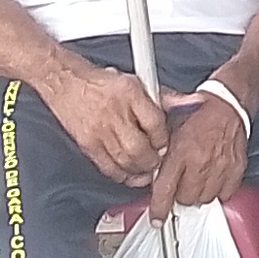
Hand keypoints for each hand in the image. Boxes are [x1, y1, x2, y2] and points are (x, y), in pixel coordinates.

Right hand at [47, 63, 168, 182]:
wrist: (66, 83)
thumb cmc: (102, 84)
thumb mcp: (136, 82)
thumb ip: (165, 96)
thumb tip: (192, 102)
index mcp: (129, 93)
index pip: (155, 123)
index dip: (163, 138)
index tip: (165, 142)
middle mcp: (114, 112)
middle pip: (140, 148)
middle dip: (153, 159)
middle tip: (158, 160)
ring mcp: (99, 131)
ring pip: (125, 161)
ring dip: (140, 170)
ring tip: (146, 168)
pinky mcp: (88, 144)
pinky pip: (108, 167)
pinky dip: (122, 174)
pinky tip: (129, 173)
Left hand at [149, 92, 244, 209]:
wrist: (227, 105)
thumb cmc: (198, 114)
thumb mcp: (169, 129)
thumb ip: (160, 154)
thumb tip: (150, 176)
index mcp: (180, 152)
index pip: (165, 189)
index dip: (159, 208)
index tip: (157, 219)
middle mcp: (199, 163)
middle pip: (185, 199)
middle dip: (180, 193)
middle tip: (181, 181)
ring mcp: (220, 168)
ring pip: (204, 199)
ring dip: (198, 192)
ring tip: (198, 177)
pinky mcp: (236, 170)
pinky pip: (224, 194)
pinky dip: (218, 189)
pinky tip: (213, 177)